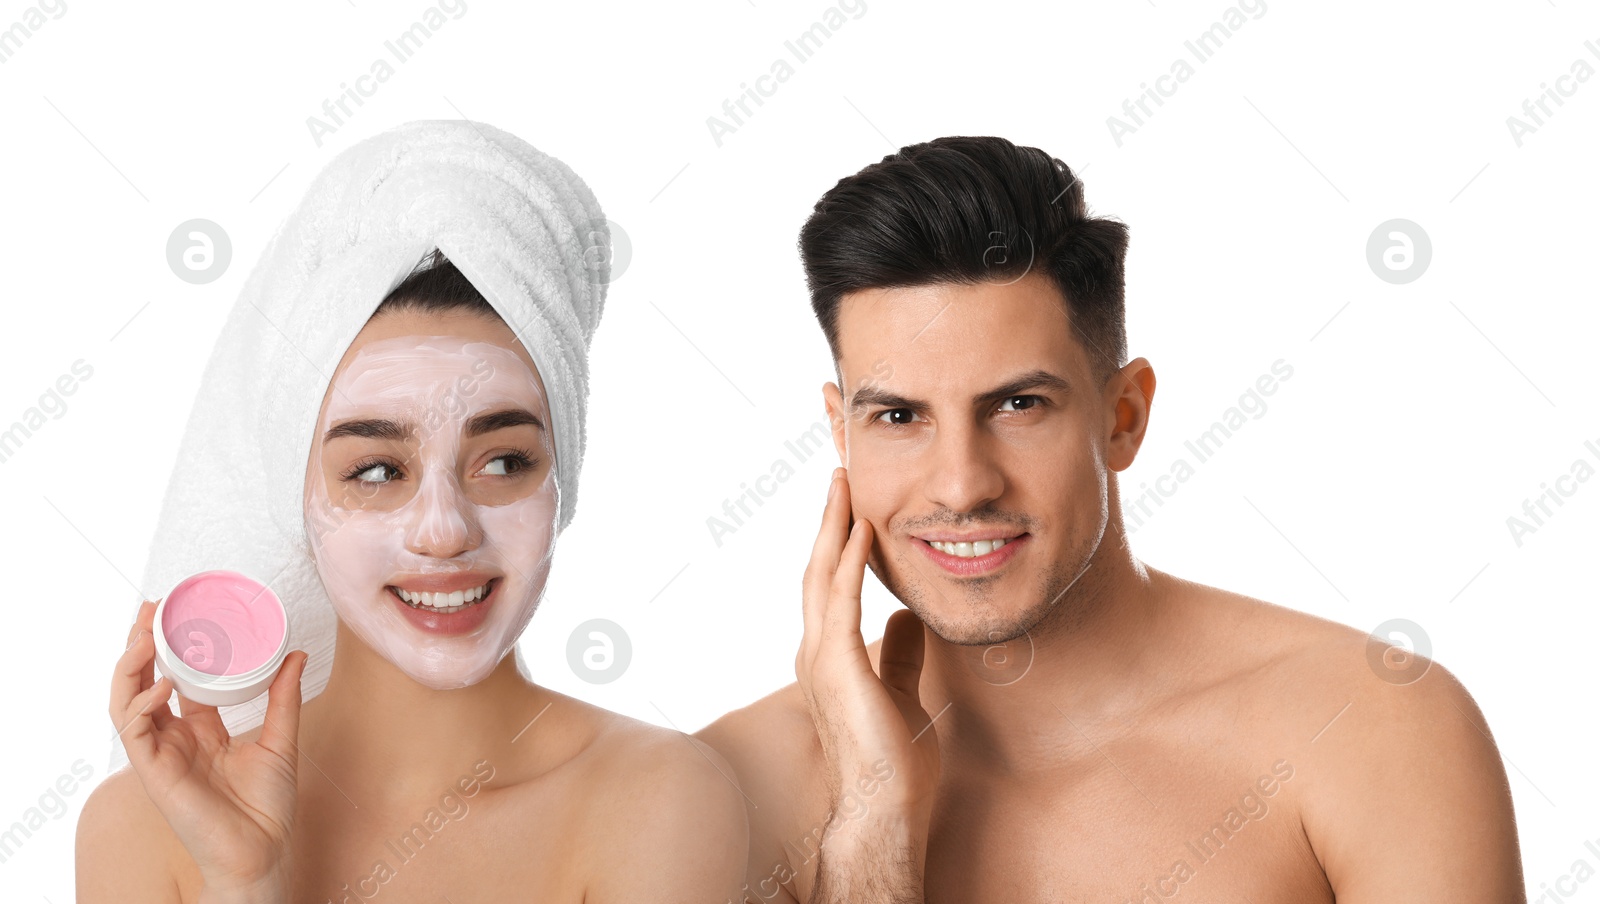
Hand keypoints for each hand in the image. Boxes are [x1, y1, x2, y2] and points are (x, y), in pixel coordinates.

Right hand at [111, 598, 306, 898]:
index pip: (177, 679)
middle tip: (151, 608)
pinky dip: (141, 705)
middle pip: (144, 681)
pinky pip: (134, 733)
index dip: (174, 646)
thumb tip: (294, 653)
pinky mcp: (152, 773)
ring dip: (132, 665)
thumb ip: (283, 697)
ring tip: (146, 634)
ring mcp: (160, 754)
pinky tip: (159, 686)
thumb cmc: (268, 806)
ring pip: (127, 700)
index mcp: (200, 729)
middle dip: (142, 643)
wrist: (263, 850)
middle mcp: (174, 738)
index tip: (179, 610)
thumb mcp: (281, 739)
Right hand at [795, 468, 939, 880]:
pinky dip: (849, 564)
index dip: (837, 541)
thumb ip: (900, 652)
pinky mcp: (838, 668)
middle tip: (838, 474)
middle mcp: (815, 652)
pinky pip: (842, 603)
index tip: (849, 502)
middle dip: (827, 520)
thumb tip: (908, 616)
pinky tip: (861, 532)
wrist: (886, 809)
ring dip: (832, 527)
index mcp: (829, 657)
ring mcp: (820, 659)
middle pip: (816, 569)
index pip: (829, 585)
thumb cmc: (894, 762)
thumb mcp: (903, 690)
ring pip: (820, 576)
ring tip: (843, 485)